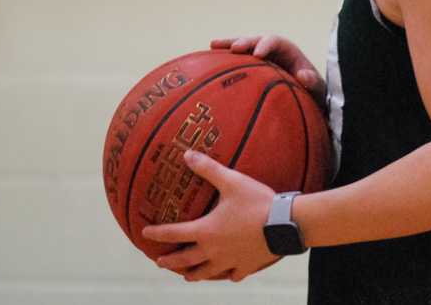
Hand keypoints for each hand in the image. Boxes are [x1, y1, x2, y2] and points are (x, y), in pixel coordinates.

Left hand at [143, 150, 280, 281]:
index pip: (174, 233)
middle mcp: (214, 250)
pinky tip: (228, 273)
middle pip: (185, 261)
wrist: (285, 224)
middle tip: (160, 262)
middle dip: (170, 261)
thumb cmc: (256, 201)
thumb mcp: (231, 181)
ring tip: (187, 274)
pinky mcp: (246, 266)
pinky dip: (227, 274)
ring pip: (206, 273)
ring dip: (193, 273)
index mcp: (206, 231)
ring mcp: (230, 261)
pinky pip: (233, 274)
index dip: (157, 233)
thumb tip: (186, 154)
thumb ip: (207, 168)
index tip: (145, 233)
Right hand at [211, 35, 326, 104]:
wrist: (307, 105)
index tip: (257, 54)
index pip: (277, 42)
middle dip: (245, 42)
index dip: (267, 44)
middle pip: (257, 41)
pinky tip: (208, 61)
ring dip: (230, 46)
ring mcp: (261, 61)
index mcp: (290, 53)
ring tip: (213, 45)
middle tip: (234, 49)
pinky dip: (224, 61)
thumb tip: (303, 75)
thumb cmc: (313, 97)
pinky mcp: (251, 71)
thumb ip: (313, 83)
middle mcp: (274, 52)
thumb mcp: (318, 91)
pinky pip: (237, 63)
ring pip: (244, 50)